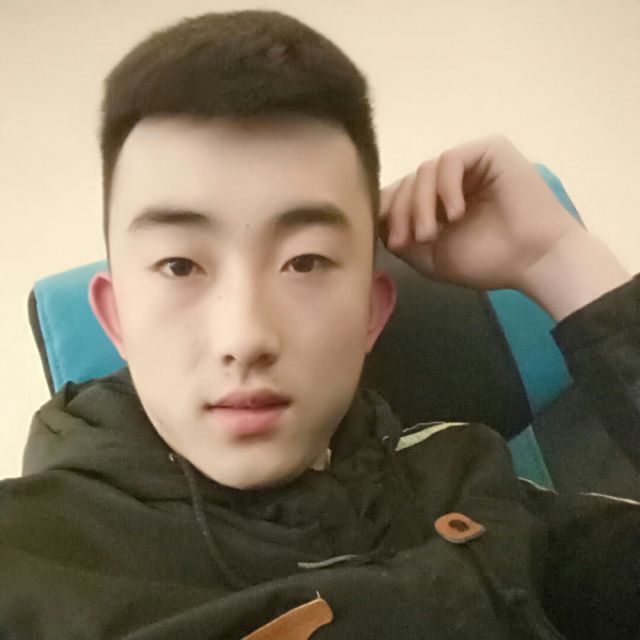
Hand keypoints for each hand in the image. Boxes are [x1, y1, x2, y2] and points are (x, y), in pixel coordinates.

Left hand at [378, 134, 584, 290]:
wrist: (534, 260)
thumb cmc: (487, 261)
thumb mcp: (430, 256)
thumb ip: (402, 236)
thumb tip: (375, 220)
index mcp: (438, 201)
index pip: (400, 195)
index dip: (389, 213)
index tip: (391, 242)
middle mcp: (451, 179)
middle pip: (407, 182)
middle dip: (401, 213)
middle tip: (408, 241)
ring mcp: (469, 163)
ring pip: (424, 172)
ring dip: (421, 205)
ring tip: (432, 233)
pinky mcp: (488, 150)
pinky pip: (449, 161)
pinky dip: (446, 188)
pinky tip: (457, 213)